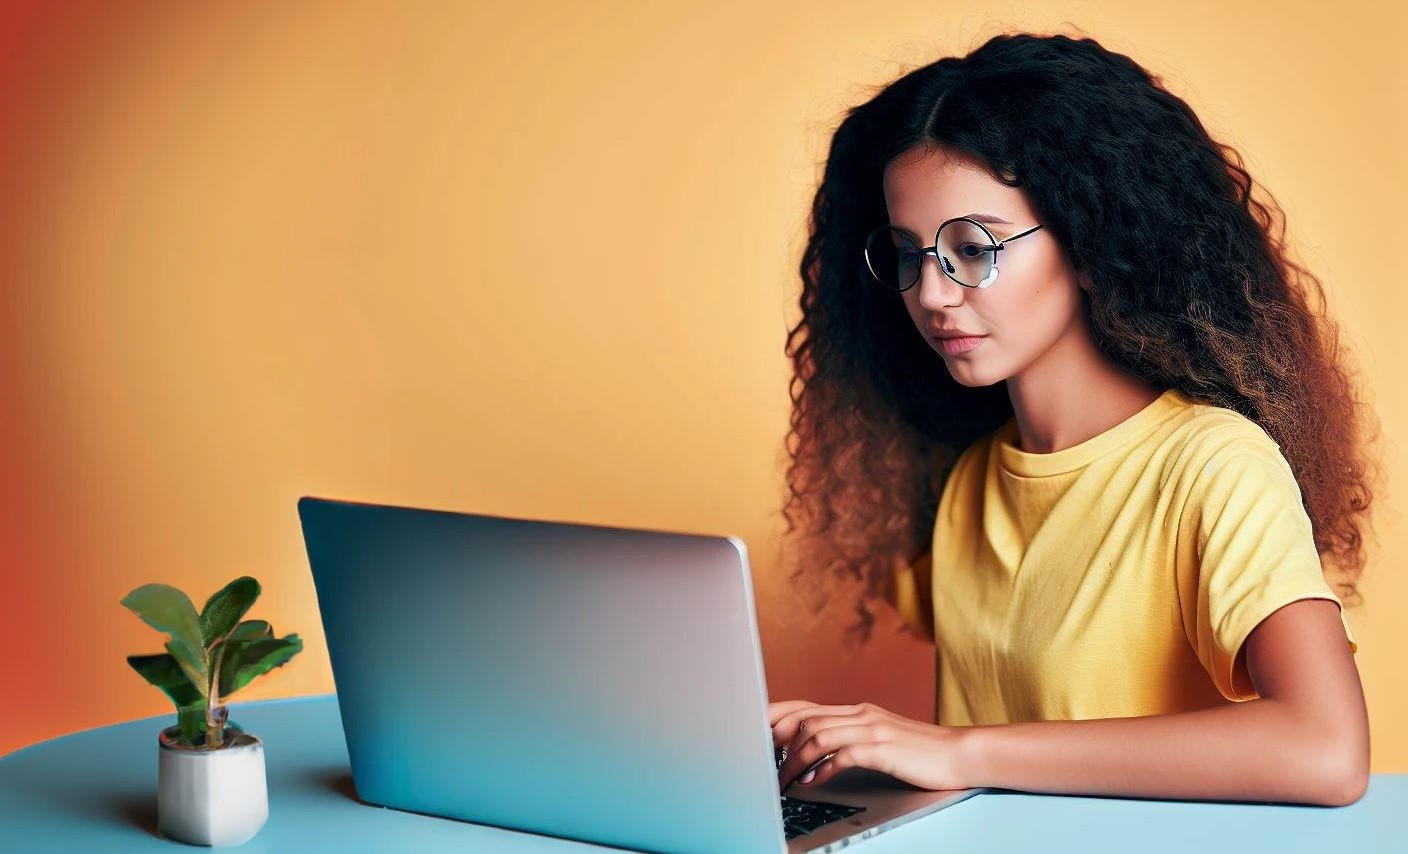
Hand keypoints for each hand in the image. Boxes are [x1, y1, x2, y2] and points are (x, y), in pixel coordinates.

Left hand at [768, 699, 975, 792]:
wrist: (959, 754)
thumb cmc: (919, 752)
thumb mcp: (879, 739)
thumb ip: (849, 740)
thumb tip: (813, 756)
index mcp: (857, 710)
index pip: (805, 707)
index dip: (776, 718)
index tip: (754, 734)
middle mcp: (860, 713)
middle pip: (804, 716)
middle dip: (775, 737)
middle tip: (756, 758)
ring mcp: (871, 728)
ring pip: (817, 733)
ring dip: (794, 759)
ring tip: (782, 781)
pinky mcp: (882, 747)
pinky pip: (842, 753)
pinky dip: (821, 768)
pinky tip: (811, 781)